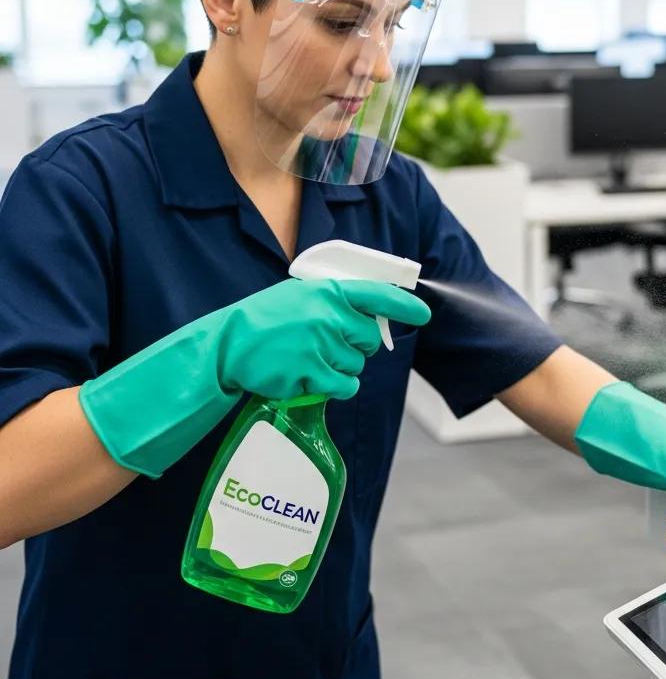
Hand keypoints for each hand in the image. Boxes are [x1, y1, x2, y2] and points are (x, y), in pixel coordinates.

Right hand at [80, 278, 430, 477]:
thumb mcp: (298, 297)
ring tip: (308, 358)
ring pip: (357, 366)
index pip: (378, 295)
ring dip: (340, 368)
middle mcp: (329, 316)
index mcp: (327, 291)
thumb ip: (334, 302)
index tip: (424, 313)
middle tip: (327, 343)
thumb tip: (373, 314)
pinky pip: (345, 386)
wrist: (228, 347)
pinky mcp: (314, 373)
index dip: (405, 305)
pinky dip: (333, 386)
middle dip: (356, 345)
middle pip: (370, 339)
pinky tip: (309, 377)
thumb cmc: (264, 321)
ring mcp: (322, 345)